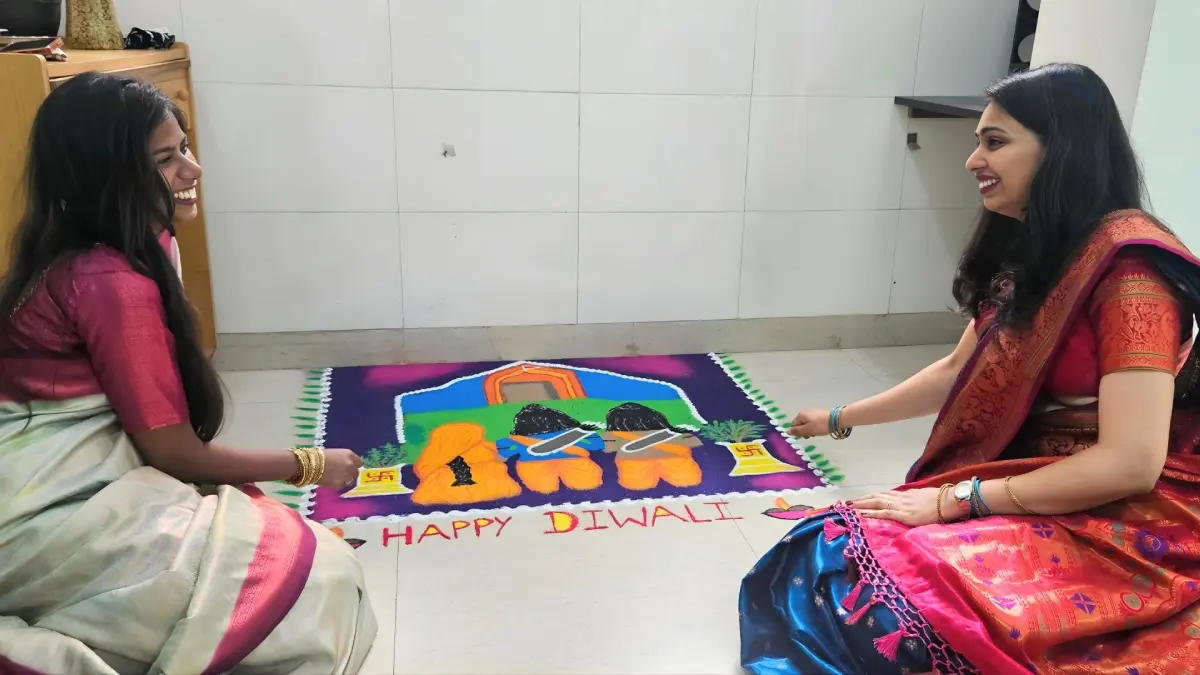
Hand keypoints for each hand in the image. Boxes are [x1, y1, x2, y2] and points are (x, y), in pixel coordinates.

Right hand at [319, 448, 363, 487]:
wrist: (311, 464)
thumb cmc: (320, 455)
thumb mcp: (335, 453)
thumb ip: (343, 459)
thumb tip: (345, 463)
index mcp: (350, 455)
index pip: (359, 462)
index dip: (354, 465)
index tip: (350, 467)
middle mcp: (351, 465)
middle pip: (356, 472)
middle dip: (351, 473)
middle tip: (342, 474)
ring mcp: (347, 476)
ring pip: (350, 480)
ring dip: (345, 479)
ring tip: (336, 478)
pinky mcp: (340, 484)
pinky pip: (342, 485)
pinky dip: (338, 484)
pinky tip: (331, 481)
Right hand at [788, 408, 830, 438]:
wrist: (836, 420)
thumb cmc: (820, 425)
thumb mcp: (807, 430)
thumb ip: (797, 431)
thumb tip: (787, 431)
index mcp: (800, 415)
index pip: (793, 425)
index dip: (798, 432)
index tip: (806, 436)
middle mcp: (805, 411)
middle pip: (800, 424)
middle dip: (805, 431)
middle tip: (812, 435)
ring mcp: (812, 411)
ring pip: (807, 423)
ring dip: (810, 429)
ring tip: (818, 432)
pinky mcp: (819, 413)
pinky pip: (813, 421)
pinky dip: (815, 426)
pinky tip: (821, 428)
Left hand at [852, 488, 966, 526]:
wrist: (949, 501)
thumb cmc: (941, 500)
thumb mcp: (923, 497)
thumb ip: (914, 500)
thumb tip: (909, 503)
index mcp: (905, 494)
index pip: (884, 494)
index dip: (871, 496)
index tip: (861, 499)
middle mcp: (900, 498)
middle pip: (877, 496)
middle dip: (862, 500)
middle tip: (848, 503)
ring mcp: (901, 506)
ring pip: (876, 502)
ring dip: (862, 504)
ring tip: (849, 507)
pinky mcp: (904, 515)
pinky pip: (884, 513)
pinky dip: (871, 513)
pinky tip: (862, 514)